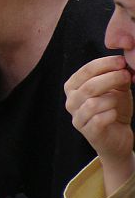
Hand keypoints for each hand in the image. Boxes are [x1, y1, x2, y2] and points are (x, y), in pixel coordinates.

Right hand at [65, 55, 134, 189]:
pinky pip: (99, 120)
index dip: (104, 64)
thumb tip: (122, 64)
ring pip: (93, 103)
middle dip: (110, 78)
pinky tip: (115, 114)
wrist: (117, 136)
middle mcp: (71, 102)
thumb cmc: (113, 109)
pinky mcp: (88, 132)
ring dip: (111, 99)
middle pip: (89, 86)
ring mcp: (77, 118)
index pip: (85, 71)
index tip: (121, 61)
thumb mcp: (116, 90)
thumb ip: (116, 77)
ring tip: (119, 99)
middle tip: (127, 75)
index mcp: (73, 87)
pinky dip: (110, 114)